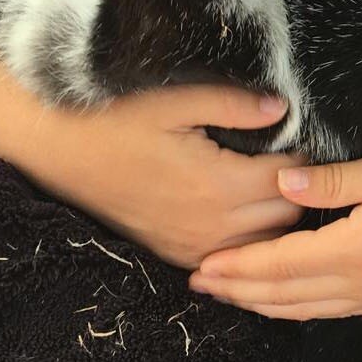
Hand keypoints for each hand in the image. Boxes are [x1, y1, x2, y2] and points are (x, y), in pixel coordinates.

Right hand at [13, 86, 305, 268]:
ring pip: (263, 245)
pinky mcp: (175, 254)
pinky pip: (231, 258)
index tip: (299, 140)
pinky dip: (247, 242)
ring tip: (272, 187)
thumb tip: (280, 108)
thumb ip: (232, 106)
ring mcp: (193, 245)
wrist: (60, 151)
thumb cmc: (115, 121)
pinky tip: (244, 215)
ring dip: (275, 220)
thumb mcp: (175, 102)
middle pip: (285, 217)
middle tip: (291, 162)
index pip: (288, 180)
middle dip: (296, 191)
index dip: (301, 157)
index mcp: (217, 184)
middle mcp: (211, 225)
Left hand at [189, 110, 361, 319]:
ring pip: (306, 308)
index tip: (202, 264)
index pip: (280, 265)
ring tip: (230, 294)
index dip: (238, 267)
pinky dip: (296, 307)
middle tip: (198, 283)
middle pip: (285, 295)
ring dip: (263, 304)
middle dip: (239, 290)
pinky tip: (285, 300)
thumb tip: (280, 184)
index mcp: (356, 252)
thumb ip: (333, 182)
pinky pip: (331, 310)